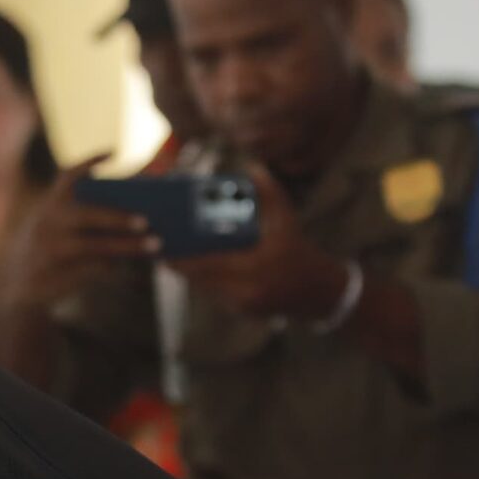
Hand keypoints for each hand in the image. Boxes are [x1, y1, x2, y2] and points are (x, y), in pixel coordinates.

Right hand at [0, 152, 157, 312]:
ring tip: (155, 244)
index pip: (69, 176)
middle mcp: (50, 221)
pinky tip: (134, 263)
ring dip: (127, 245)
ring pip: (95, 245)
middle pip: (88, 214)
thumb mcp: (58, 225)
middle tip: (146, 219)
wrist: (19, 284)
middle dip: (118, 217)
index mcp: (52, 202)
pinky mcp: (56, 273)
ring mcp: (52, 248)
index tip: (114, 150)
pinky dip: (114, 265)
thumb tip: (138, 214)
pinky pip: (92, 268)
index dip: (90, 161)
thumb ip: (88, 215)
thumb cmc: (52, 247)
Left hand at [165, 166, 350, 321]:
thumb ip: (268, 191)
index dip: (185, 259)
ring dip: (188, 276)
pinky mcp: (241, 312)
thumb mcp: (286, 218)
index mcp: (256, 267)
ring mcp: (243, 305)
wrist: (317, 291)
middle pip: (202, 279)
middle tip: (161, 253)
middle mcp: (247, 291)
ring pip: (206, 289)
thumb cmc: (298, 250)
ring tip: (169, 260)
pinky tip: (189, 270)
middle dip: (181, 267)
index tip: (166, 249)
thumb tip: (251, 166)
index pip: (211, 264)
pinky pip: (215, 296)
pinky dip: (203, 283)